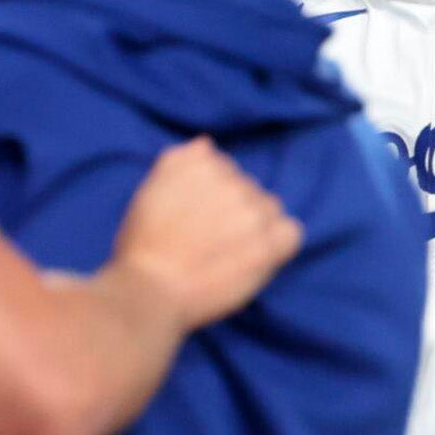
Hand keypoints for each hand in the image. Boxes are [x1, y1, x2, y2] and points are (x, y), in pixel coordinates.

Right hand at [113, 136, 302, 331]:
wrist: (150, 290)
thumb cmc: (143, 246)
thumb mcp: (151, 190)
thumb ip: (179, 162)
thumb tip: (207, 145)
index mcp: (203, 163)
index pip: (226, 170)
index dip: (211, 197)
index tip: (195, 219)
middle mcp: (231, 182)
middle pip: (248, 190)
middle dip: (233, 212)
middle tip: (207, 242)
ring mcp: (251, 213)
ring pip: (269, 210)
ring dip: (256, 227)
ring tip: (227, 254)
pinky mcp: (266, 246)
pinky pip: (291, 232)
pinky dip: (279, 244)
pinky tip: (256, 259)